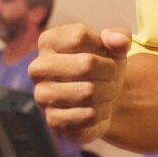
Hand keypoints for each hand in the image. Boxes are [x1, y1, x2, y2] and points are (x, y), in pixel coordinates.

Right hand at [29, 24, 129, 143]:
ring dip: (108, 92)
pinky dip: (103, 112)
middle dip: (109, 72)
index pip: (79, 36)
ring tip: (106, 92)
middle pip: (86, 64)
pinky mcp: (53, 120)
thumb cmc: (104, 65)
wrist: (103, 99)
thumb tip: (119, 40)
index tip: (104, 54)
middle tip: (111, 76)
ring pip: (89, 92)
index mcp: (48, 42)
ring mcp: (42, 96)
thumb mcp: (114, 45)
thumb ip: (119, 35)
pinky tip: (99, 109)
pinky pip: (89, 115)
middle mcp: (38, 68)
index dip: (103, 46)